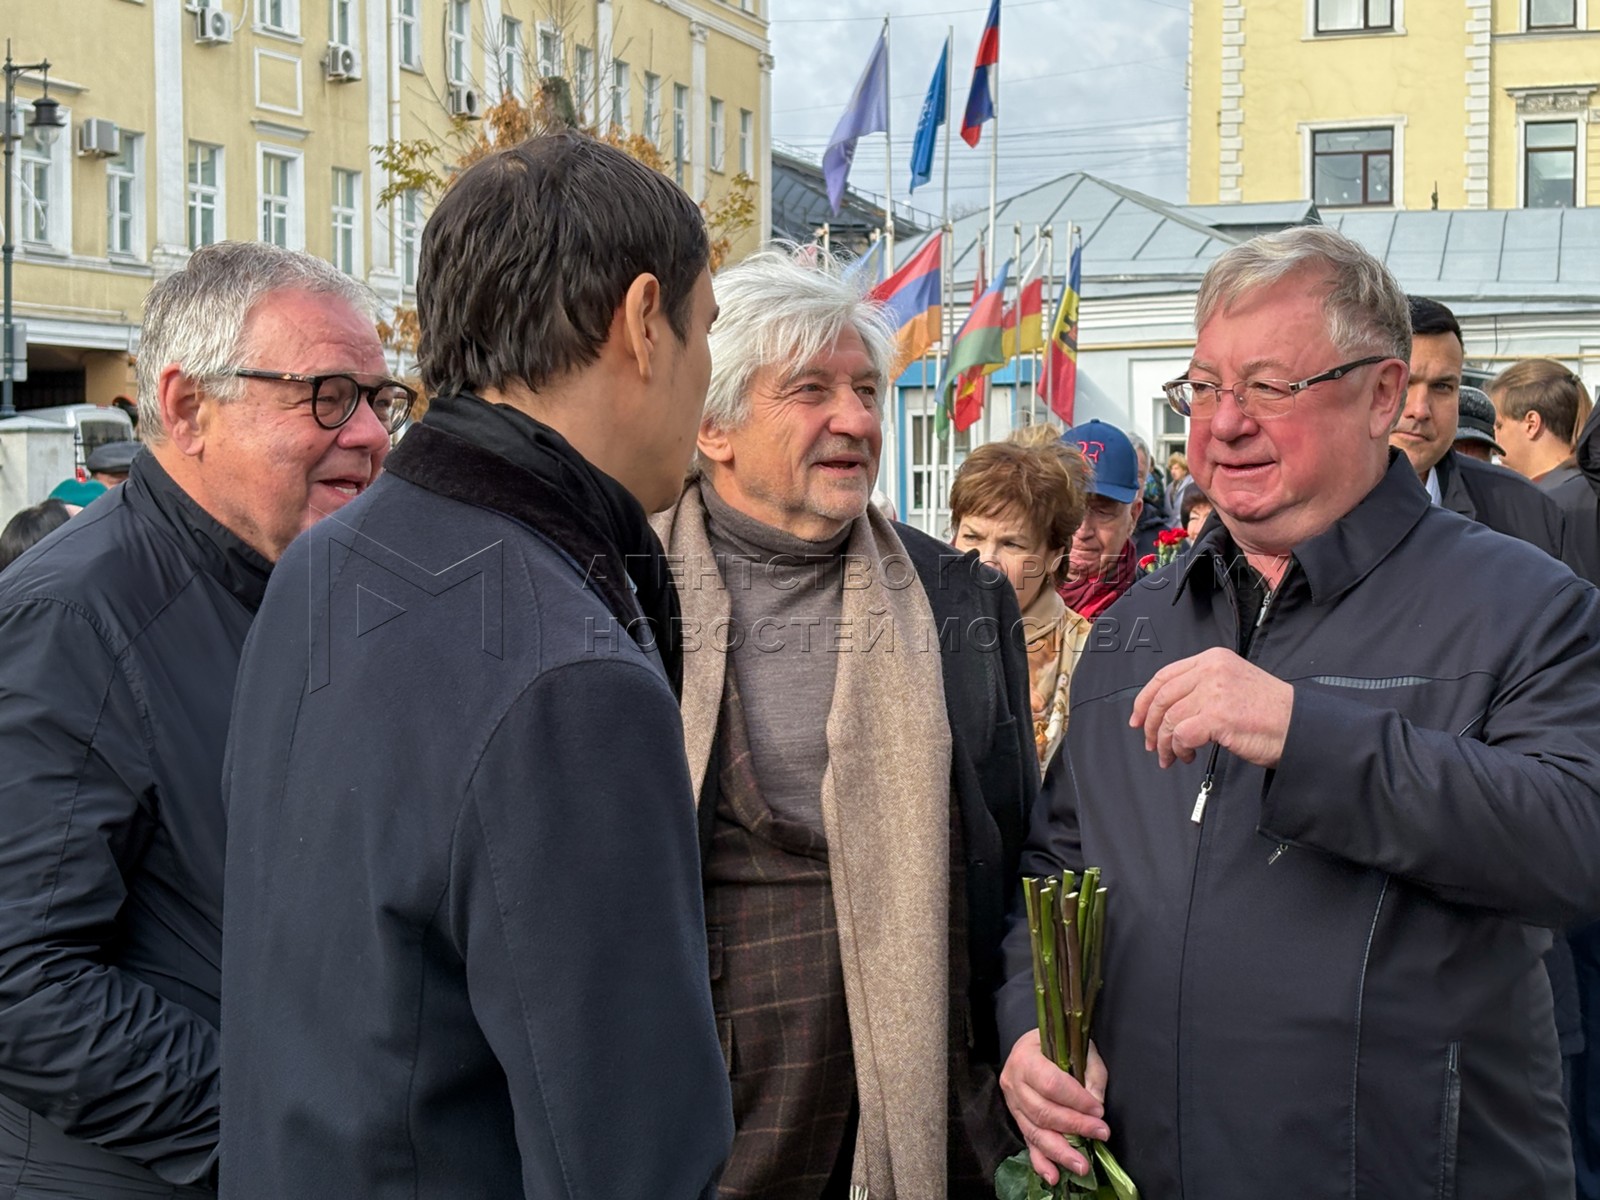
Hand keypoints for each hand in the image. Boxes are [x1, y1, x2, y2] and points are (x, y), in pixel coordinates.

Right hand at [999, 1029, 1109, 1184]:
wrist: (1035, 1047)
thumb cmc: (1058, 1045)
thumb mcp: (1078, 1049)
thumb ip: (1090, 1075)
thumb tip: (1096, 1104)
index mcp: (1025, 1058)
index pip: (1051, 1083)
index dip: (1076, 1100)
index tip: (1099, 1110)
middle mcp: (1014, 1082)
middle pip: (1043, 1111)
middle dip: (1075, 1126)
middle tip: (1101, 1133)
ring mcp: (1012, 1104)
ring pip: (1035, 1132)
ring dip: (1061, 1151)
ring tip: (1082, 1165)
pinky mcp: (1017, 1120)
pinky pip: (1028, 1143)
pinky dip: (1041, 1163)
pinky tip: (1054, 1176)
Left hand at [1129, 647, 1293, 768]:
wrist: (1300, 726)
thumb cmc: (1271, 712)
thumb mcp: (1232, 684)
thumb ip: (1202, 688)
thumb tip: (1168, 710)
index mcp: (1213, 659)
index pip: (1164, 676)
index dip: (1144, 700)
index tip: (1137, 719)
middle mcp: (1211, 670)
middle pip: (1161, 697)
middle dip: (1150, 725)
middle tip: (1150, 744)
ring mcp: (1214, 692)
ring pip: (1168, 718)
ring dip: (1165, 743)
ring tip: (1172, 756)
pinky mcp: (1217, 716)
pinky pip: (1181, 735)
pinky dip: (1179, 749)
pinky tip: (1188, 756)